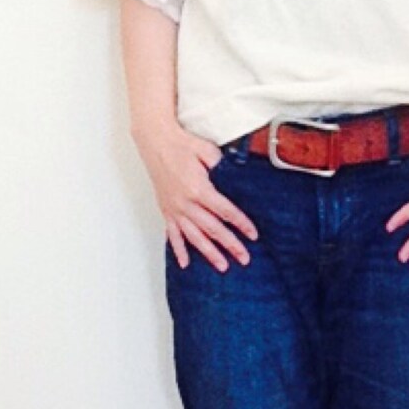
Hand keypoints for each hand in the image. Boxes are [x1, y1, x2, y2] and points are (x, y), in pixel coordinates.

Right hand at [133, 121, 258, 271]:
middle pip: (212, 229)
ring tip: (222, 266)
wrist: (156, 141)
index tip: (253, 235)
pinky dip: (178, 250)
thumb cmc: (182, 144)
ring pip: (194, 237)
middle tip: (244, 258)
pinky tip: (185, 264)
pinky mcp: (166, 210)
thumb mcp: (208, 151)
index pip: (225, 211)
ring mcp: (174, 209)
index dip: (241, 224)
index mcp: (198, 189)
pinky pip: (172, 235)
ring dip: (209, 253)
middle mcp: (185, 203)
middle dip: (230, 245)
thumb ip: (223, 167)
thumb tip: (238, 179)